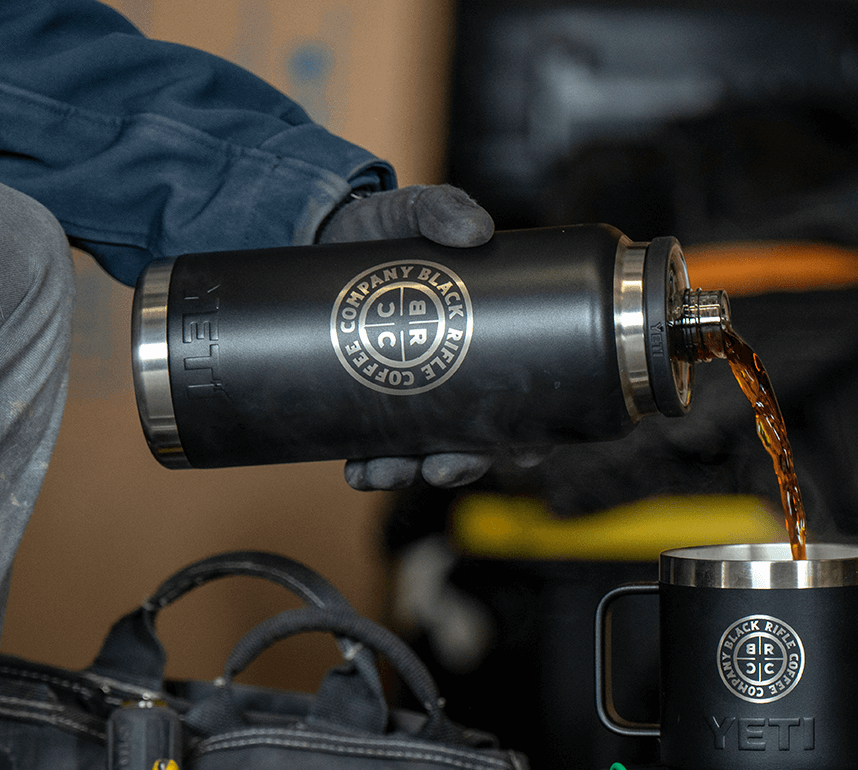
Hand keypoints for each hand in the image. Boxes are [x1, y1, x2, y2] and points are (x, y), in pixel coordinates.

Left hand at [314, 185, 513, 490]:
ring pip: (421, 455)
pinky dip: (368, 468)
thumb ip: (444, 209)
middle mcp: (453, 383)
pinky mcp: (366, 404)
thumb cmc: (386, 230)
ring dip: (407, 473)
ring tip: (381, 472)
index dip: (534, 437)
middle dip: (461, 465)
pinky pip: (373, 449)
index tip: (526, 451)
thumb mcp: (415, 212)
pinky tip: (356, 472)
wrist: (323, 238)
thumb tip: (475, 232)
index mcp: (488, 347)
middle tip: (443, 467)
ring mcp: (410, 397)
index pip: (526, 405)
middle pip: (473, 443)